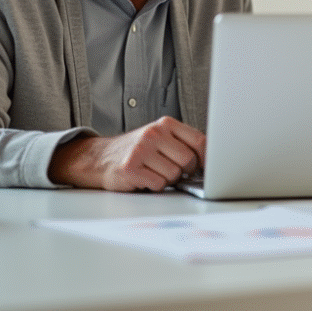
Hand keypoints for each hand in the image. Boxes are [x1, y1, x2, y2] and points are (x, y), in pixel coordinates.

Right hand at [49, 116, 205, 191]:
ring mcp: (141, 150)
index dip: (206, 158)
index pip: (199, 140)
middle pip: (188, 160)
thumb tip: (210, 160)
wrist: (101, 158)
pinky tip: (144, 178)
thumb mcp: (160, 138)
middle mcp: (153, 133)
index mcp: (165, 124)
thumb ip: (183, 143)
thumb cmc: (137, 150)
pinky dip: (154, 186)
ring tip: (154, 172)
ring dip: (168, 180)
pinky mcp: (131, 168)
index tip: (205, 166)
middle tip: (170, 169)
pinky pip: (158, 184)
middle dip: (184, 171)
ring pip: (174, 175)